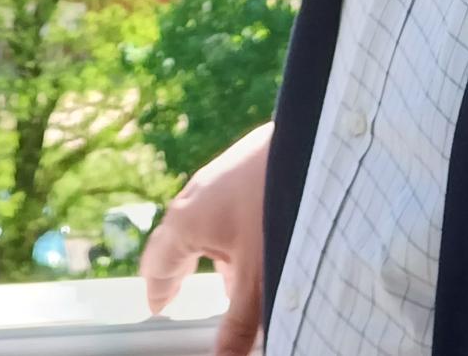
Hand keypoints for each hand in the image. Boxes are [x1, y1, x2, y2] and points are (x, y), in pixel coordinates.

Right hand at [140, 121, 271, 355]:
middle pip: (181, 240)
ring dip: (215, 256)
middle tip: (174, 293)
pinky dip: (236, 234)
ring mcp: (221, 177)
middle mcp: (196, 196)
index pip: (158, 261)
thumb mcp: (259, 277)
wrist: (312, 142)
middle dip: (182, 272)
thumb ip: (239, 325)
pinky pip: (231, 206)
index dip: (157, 288)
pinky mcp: (247, 166)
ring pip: (210, 223)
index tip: (156, 304)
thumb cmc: (276, 207)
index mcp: (186, 222)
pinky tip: (263, 245)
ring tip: (230, 282)